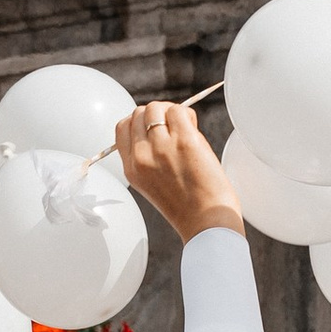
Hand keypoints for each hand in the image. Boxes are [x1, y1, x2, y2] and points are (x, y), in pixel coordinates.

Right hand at [118, 99, 241, 245]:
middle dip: (157, 115)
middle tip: (175, 130)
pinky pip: (179, 111)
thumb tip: (159, 125)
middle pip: (139, 113)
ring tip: (186, 130)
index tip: (156, 129)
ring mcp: (162, 147)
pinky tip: (194, 131)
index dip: (140, 121)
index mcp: (131, 169)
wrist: (207, 223)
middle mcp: (142, 157)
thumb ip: (148, 157)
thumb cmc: (188, 207)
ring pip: (157, 108)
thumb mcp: (153, 184)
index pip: (123, 127)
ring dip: (172, 113)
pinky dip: (188, 115)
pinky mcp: (184, 141)